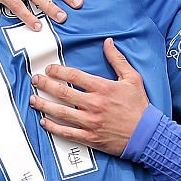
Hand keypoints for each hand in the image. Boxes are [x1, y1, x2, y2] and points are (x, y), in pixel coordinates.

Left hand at [29, 39, 149, 155]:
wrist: (147, 134)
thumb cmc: (139, 106)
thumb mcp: (132, 78)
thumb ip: (118, 60)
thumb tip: (108, 43)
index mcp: (103, 88)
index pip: (74, 76)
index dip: (58, 71)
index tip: (50, 69)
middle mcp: (94, 105)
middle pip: (63, 92)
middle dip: (45, 85)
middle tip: (35, 80)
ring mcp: (90, 122)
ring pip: (60, 112)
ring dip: (44, 105)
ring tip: (33, 99)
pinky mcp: (90, 137)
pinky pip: (67, 132)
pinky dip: (53, 127)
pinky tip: (44, 121)